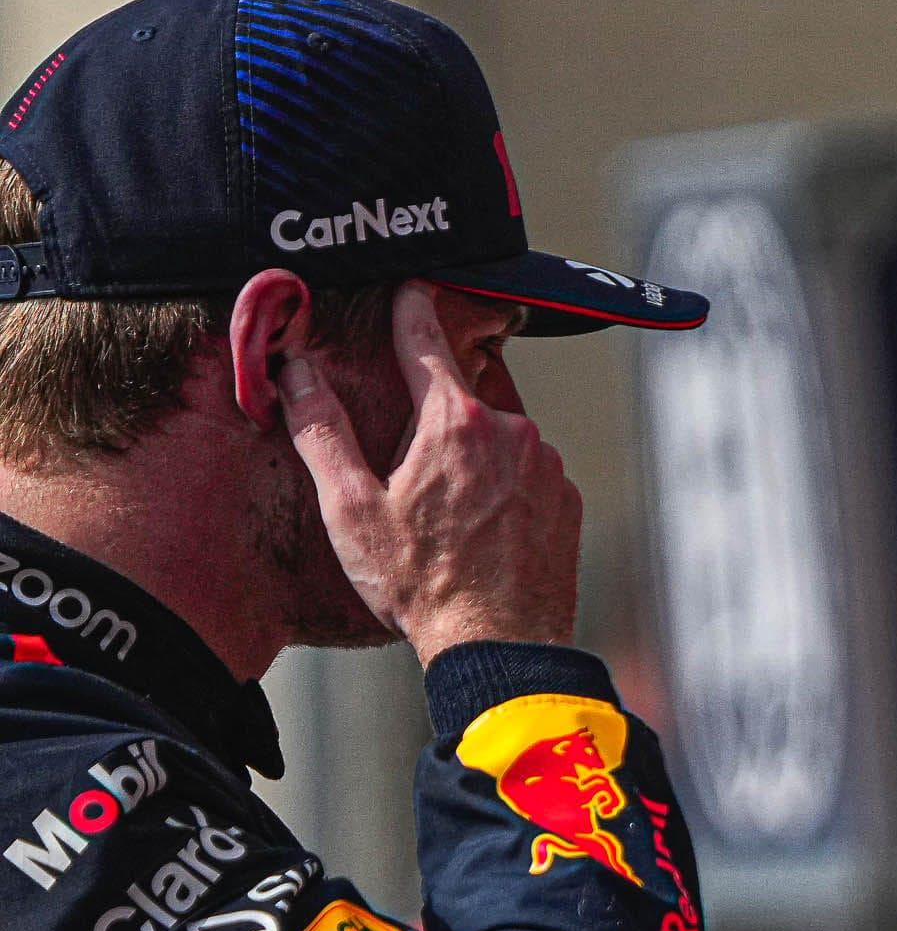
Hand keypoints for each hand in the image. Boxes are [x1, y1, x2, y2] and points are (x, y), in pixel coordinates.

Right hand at [282, 280, 580, 663]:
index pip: (426, 339)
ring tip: (443, 506)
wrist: (501, 646)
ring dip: (472, 448)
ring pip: (501, 432)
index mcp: (456, 421)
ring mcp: (548, 464)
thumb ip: (321, 430)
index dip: (411, 309)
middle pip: (466, 389)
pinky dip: (503, 481)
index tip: (409, 284)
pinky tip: (480, 524)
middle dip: (436, 402)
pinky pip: (528, 469)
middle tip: (409, 448)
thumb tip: (293, 370)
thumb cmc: (421, 584)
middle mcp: (514, 430)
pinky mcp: (568, 497)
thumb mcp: (351, 508)